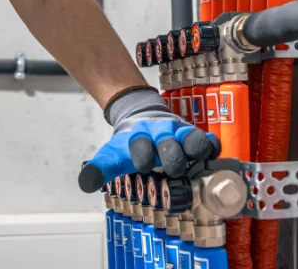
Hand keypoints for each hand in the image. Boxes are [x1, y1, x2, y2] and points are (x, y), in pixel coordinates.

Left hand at [78, 88, 219, 191]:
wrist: (142, 115)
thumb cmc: (129, 144)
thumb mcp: (112, 153)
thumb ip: (100, 167)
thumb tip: (85, 182)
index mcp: (139, 139)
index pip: (141, 146)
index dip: (142, 155)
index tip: (142, 164)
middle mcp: (161, 135)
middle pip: (170, 145)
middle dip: (171, 156)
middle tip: (172, 167)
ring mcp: (179, 135)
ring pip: (192, 139)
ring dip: (195, 148)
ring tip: (195, 158)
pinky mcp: (195, 138)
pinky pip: (209, 140)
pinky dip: (212, 146)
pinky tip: (211, 155)